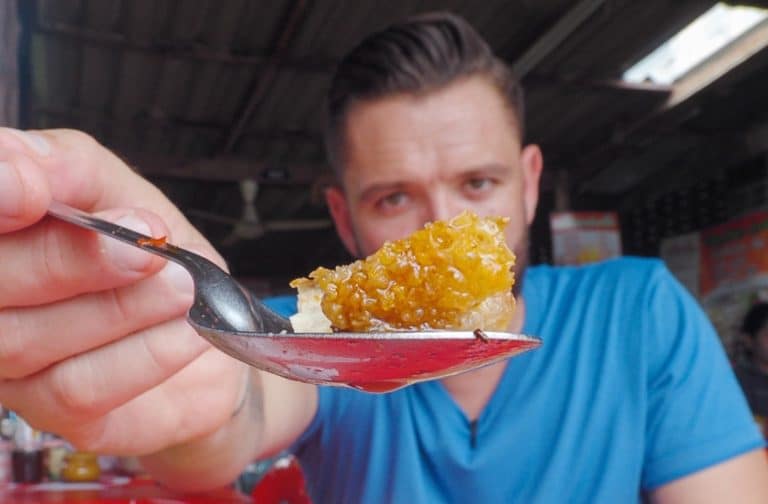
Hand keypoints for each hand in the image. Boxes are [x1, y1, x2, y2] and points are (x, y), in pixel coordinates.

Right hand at [0, 128, 248, 454]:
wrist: (207, 324)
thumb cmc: (153, 252)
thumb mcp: (124, 192)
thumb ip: (71, 169)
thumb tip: (23, 164)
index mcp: (3, 234)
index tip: (27, 190)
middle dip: (67, 260)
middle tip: (146, 246)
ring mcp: (8, 360)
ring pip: (24, 340)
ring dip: (118, 307)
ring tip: (183, 285)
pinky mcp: (50, 411)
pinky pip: (76, 387)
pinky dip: (144, 354)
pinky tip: (186, 332)